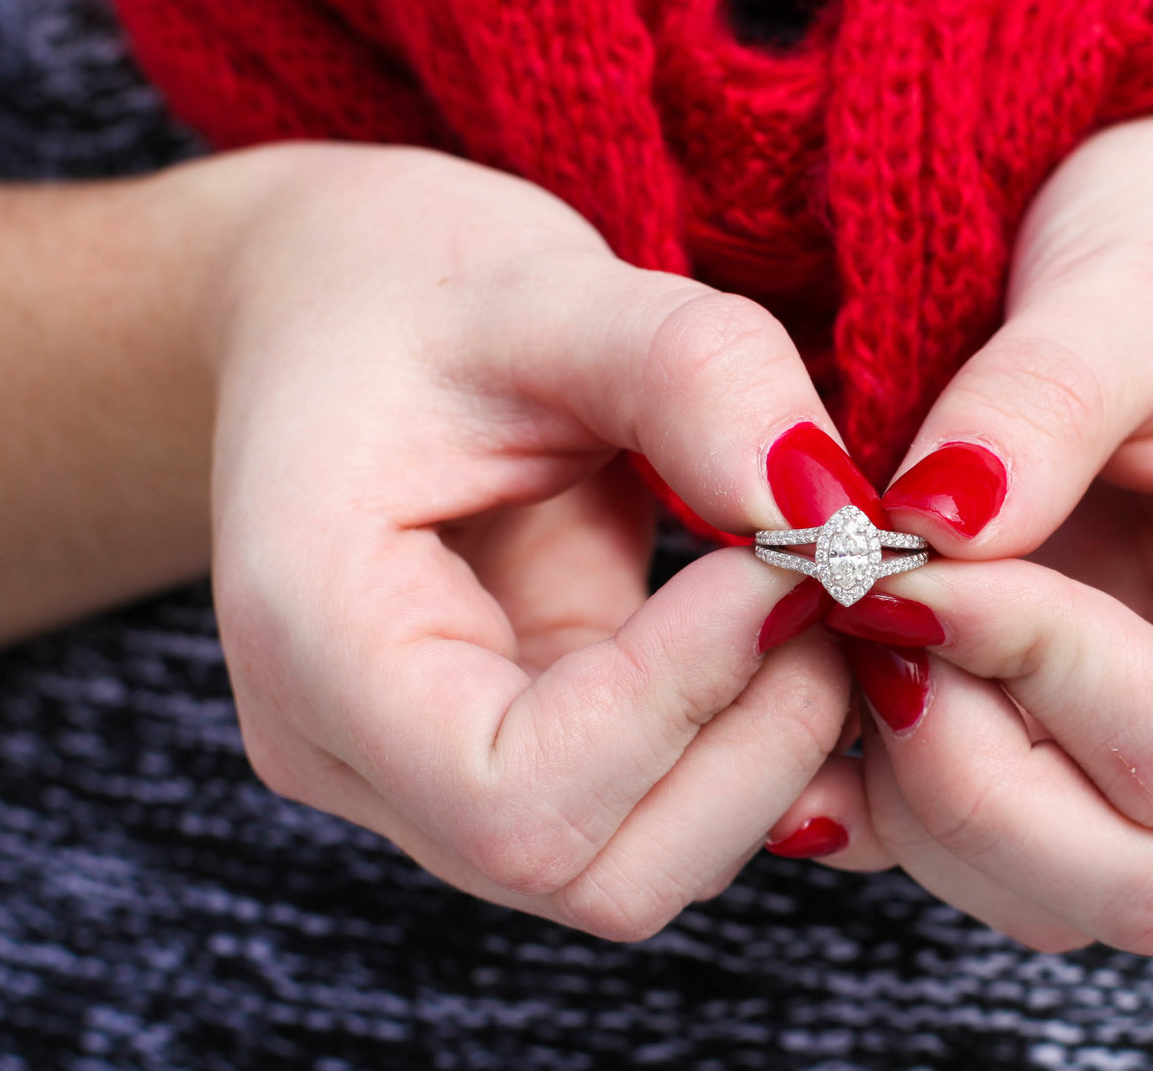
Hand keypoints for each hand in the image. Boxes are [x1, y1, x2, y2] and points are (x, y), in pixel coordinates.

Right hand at [200, 143, 865, 941]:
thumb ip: (690, 371)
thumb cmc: (408, 283)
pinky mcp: (511, 771)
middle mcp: (351, 751)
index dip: (679, 699)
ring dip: (772, 752)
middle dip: (755, 745)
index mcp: (312, 638)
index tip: (781, 557)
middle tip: (840, 584)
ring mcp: (426, 784)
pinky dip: (755, 744)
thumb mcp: (545, 281)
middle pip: (587, 871)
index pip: (509, 792)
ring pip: (635, 871)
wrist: (333, 306)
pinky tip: (792, 621)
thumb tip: (829, 508)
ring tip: (820, 588)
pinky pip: (655, 819)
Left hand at [768, 94, 1152, 951]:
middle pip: (1142, 880)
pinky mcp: (1073, 730)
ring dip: (916, 800)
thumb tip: (926, 530)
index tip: (908, 551)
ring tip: (852, 633)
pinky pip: (979, 847)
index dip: (1027, 668)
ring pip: (1057, 893)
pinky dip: (879, 802)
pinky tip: (819, 683)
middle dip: (966, 782)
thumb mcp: (1144, 266)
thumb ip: (1045, 398)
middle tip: (869, 627)